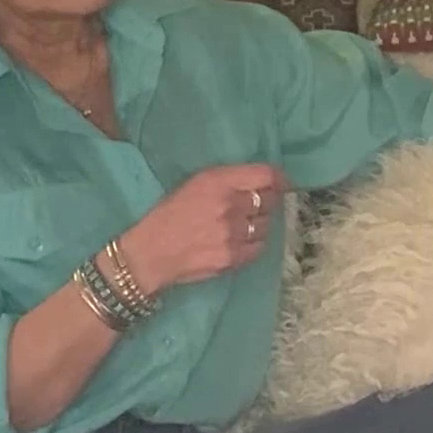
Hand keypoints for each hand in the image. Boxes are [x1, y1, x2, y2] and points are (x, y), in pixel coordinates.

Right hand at [117, 163, 287, 294]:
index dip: (279, 178)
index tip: (281, 183)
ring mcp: (233, 233)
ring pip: (265, 224)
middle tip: (255, 205)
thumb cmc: (170, 214)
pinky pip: (259, 246)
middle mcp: (229, 205)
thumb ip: (228, 180)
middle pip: (269, 200)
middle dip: (267, 201)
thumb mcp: (195, 184)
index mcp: (218, 181)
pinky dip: (253, 243)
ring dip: (258, 223)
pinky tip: (239, 241)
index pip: (265, 175)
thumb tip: (261, 181)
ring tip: (241, 225)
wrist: (151, 253)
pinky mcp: (233, 257)